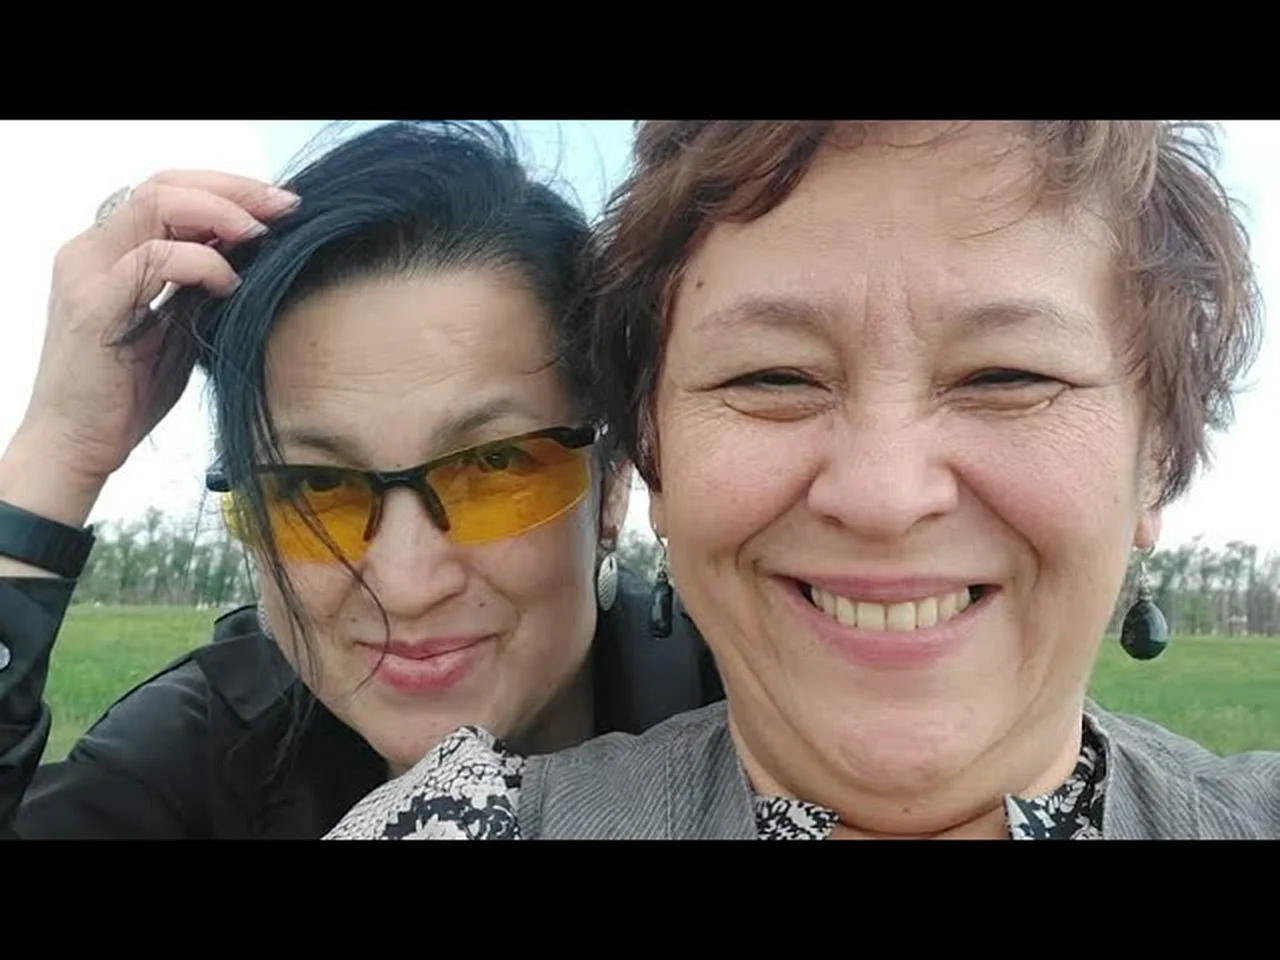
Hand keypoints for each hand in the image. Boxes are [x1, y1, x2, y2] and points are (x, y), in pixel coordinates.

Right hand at [16, 170, 298, 487]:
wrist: (79, 443)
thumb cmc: (129, 393)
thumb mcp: (177, 326)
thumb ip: (202, 286)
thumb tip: (256, 254)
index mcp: (109, 250)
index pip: (167, 190)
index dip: (227, 188)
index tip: (280, 205)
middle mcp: (92, 250)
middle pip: (164, 185)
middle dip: (233, 190)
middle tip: (285, 208)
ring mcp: (88, 272)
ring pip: (156, 205)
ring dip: (221, 214)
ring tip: (262, 236)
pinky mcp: (93, 304)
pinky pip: (154, 259)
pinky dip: (202, 263)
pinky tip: (230, 283)